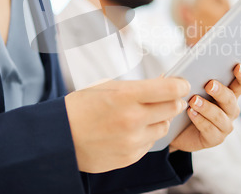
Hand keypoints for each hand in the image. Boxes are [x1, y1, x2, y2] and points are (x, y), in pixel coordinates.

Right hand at [65, 77, 189, 172]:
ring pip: (164, 127)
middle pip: (173, 108)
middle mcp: (132, 119)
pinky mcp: (131, 157)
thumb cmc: (81, 107)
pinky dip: (147, 135)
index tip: (181, 84)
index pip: (170, 89)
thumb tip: (163, 84)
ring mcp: (132, 140)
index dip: (180, 85)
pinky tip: (131, 130)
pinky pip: (151, 143)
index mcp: (125, 96)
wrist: (59, 138)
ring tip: (145, 114)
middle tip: (168, 97)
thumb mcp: (106, 87)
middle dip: (173, 101)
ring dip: (160, 119)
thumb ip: (137, 87)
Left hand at [169, 64, 240, 151]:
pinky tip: (190, 113)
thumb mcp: (187, 87)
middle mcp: (231, 108)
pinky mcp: (215, 138)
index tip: (237, 67)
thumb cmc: (184, 102)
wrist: (175, 129)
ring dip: (207, 107)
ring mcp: (225, 125)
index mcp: (229, 91)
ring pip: (220, 116)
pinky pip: (210, 129)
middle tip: (209, 84)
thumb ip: (191, 76)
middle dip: (220, 91)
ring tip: (193, 100)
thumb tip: (187, 67)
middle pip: (231, 98)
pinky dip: (200, 120)